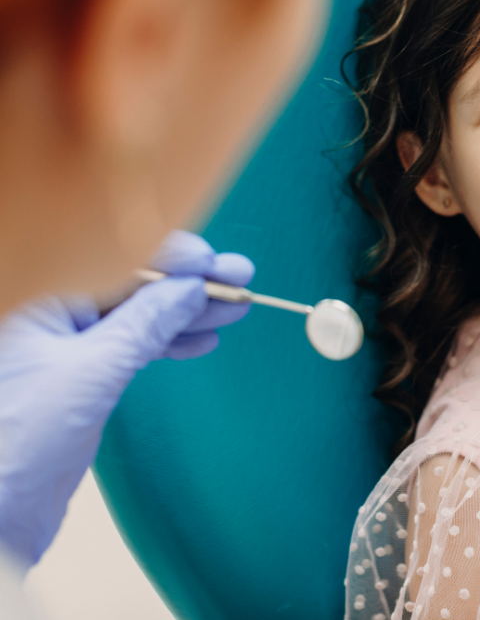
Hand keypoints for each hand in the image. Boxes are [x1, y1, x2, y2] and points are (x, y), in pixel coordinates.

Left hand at [0, 231, 253, 566]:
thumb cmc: (16, 441)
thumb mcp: (92, 371)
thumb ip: (145, 324)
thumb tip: (190, 289)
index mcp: (40, 298)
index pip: (115, 259)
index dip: (170, 258)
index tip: (212, 265)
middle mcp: (52, 313)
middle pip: (133, 283)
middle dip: (189, 283)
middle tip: (238, 277)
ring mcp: (68, 344)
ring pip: (140, 314)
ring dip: (189, 312)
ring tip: (234, 307)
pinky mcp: (83, 375)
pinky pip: (135, 344)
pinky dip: (171, 342)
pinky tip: (203, 339)